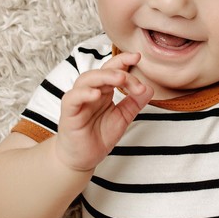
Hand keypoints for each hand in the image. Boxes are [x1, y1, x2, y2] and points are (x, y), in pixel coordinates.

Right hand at [56, 53, 152, 172]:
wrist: (81, 159)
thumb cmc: (98, 137)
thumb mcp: (122, 119)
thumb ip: (134, 103)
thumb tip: (149, 88)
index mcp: (103, 91)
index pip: (112, 70)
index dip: (123, 61)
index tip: (138, 57)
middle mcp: (90, 92)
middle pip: (101, 72)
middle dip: (118, 70)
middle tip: (132, 78)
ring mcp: (78, 101)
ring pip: (86, 79)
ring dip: (104, 77)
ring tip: (120, 79)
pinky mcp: (68, 113)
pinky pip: (73, 98)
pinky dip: (84, 93)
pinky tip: (96, 94)